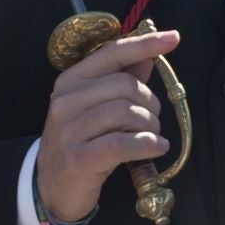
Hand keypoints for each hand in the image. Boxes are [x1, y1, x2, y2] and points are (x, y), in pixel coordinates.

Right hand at [34, 27, 177, 223]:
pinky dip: (148, 144)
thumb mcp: (96, 108)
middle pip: (125, 85)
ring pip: (127, 113)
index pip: (112, 54)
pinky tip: (157, 148)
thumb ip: (121, 79)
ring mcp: (69, 129)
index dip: (144, 44)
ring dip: (151, 126)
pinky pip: (124, 143)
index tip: (173, 38)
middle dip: (150, 102)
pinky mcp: (79, 157)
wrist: (51, 186)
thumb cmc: (81, 141)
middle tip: (153, 119)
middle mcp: (66, 100)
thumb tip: (148, 56)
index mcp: (71, 80)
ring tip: (152, 136)